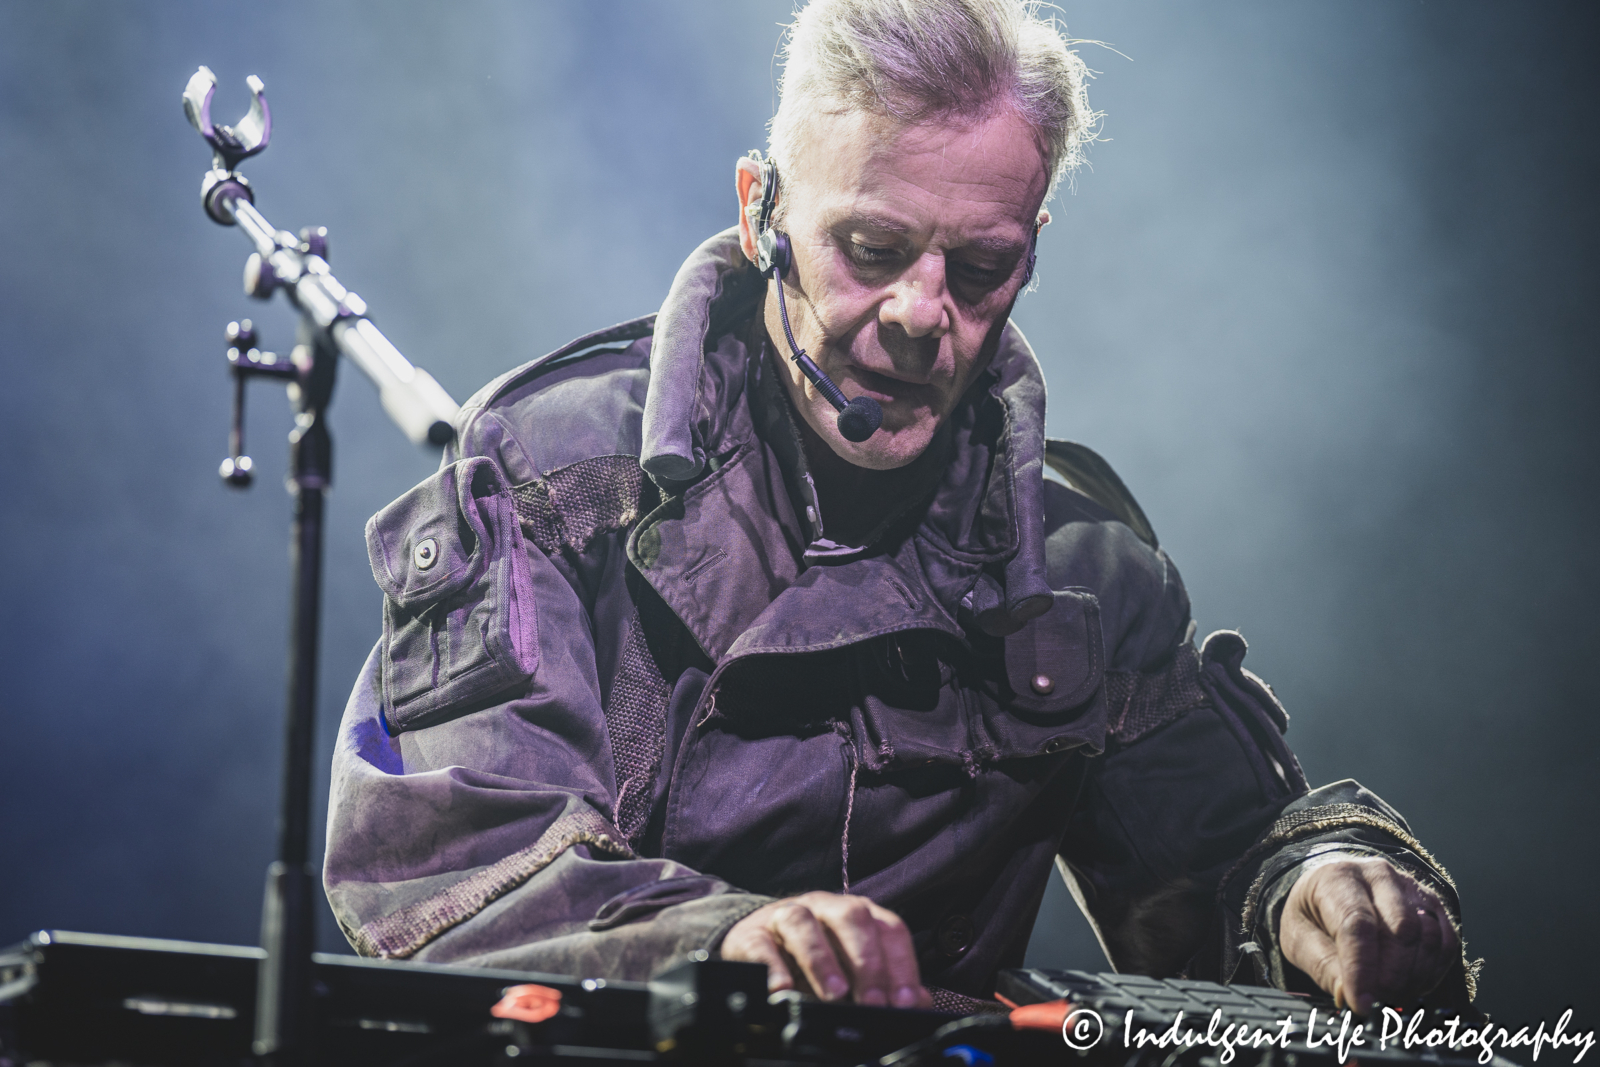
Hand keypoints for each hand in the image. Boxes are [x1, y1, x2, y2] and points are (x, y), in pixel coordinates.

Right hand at [721, 891, 932, 1008]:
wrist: (755, 942)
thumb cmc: (814, 958)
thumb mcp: (852, 970)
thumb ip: (886, 985)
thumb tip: (921, 1005)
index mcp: (858, 915)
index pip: (889, 929)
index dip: (902, 964)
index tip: (906, 1002)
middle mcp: (825, 908)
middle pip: (852, 918)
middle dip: (867, 962)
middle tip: (874, 1003)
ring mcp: (787, 916)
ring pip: (805, 923)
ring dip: (823, 959)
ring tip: (834, 994)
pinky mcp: (751, 934)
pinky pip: (761, 945)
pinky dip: (772, 967)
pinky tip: (782, 990)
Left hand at [1280, 855, 1459, 1014]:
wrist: (1329, 891)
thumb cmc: (1312, 915)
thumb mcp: (1299, 938)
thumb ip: (1322, 966)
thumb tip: (1347, 995)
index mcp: (1337, 878)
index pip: (1357, 923)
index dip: (1362, 970)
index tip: (1362, 1003)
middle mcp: (1378, 875)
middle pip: (1401, 929)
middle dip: (1392, 975)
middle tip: (1377, 1000)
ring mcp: (1409, 887)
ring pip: (1428, 936)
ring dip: (1415, 975)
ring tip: (1391, 993)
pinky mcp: (1431, 904)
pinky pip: (1447, 941)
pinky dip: (1433, 970)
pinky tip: (1412, 983)